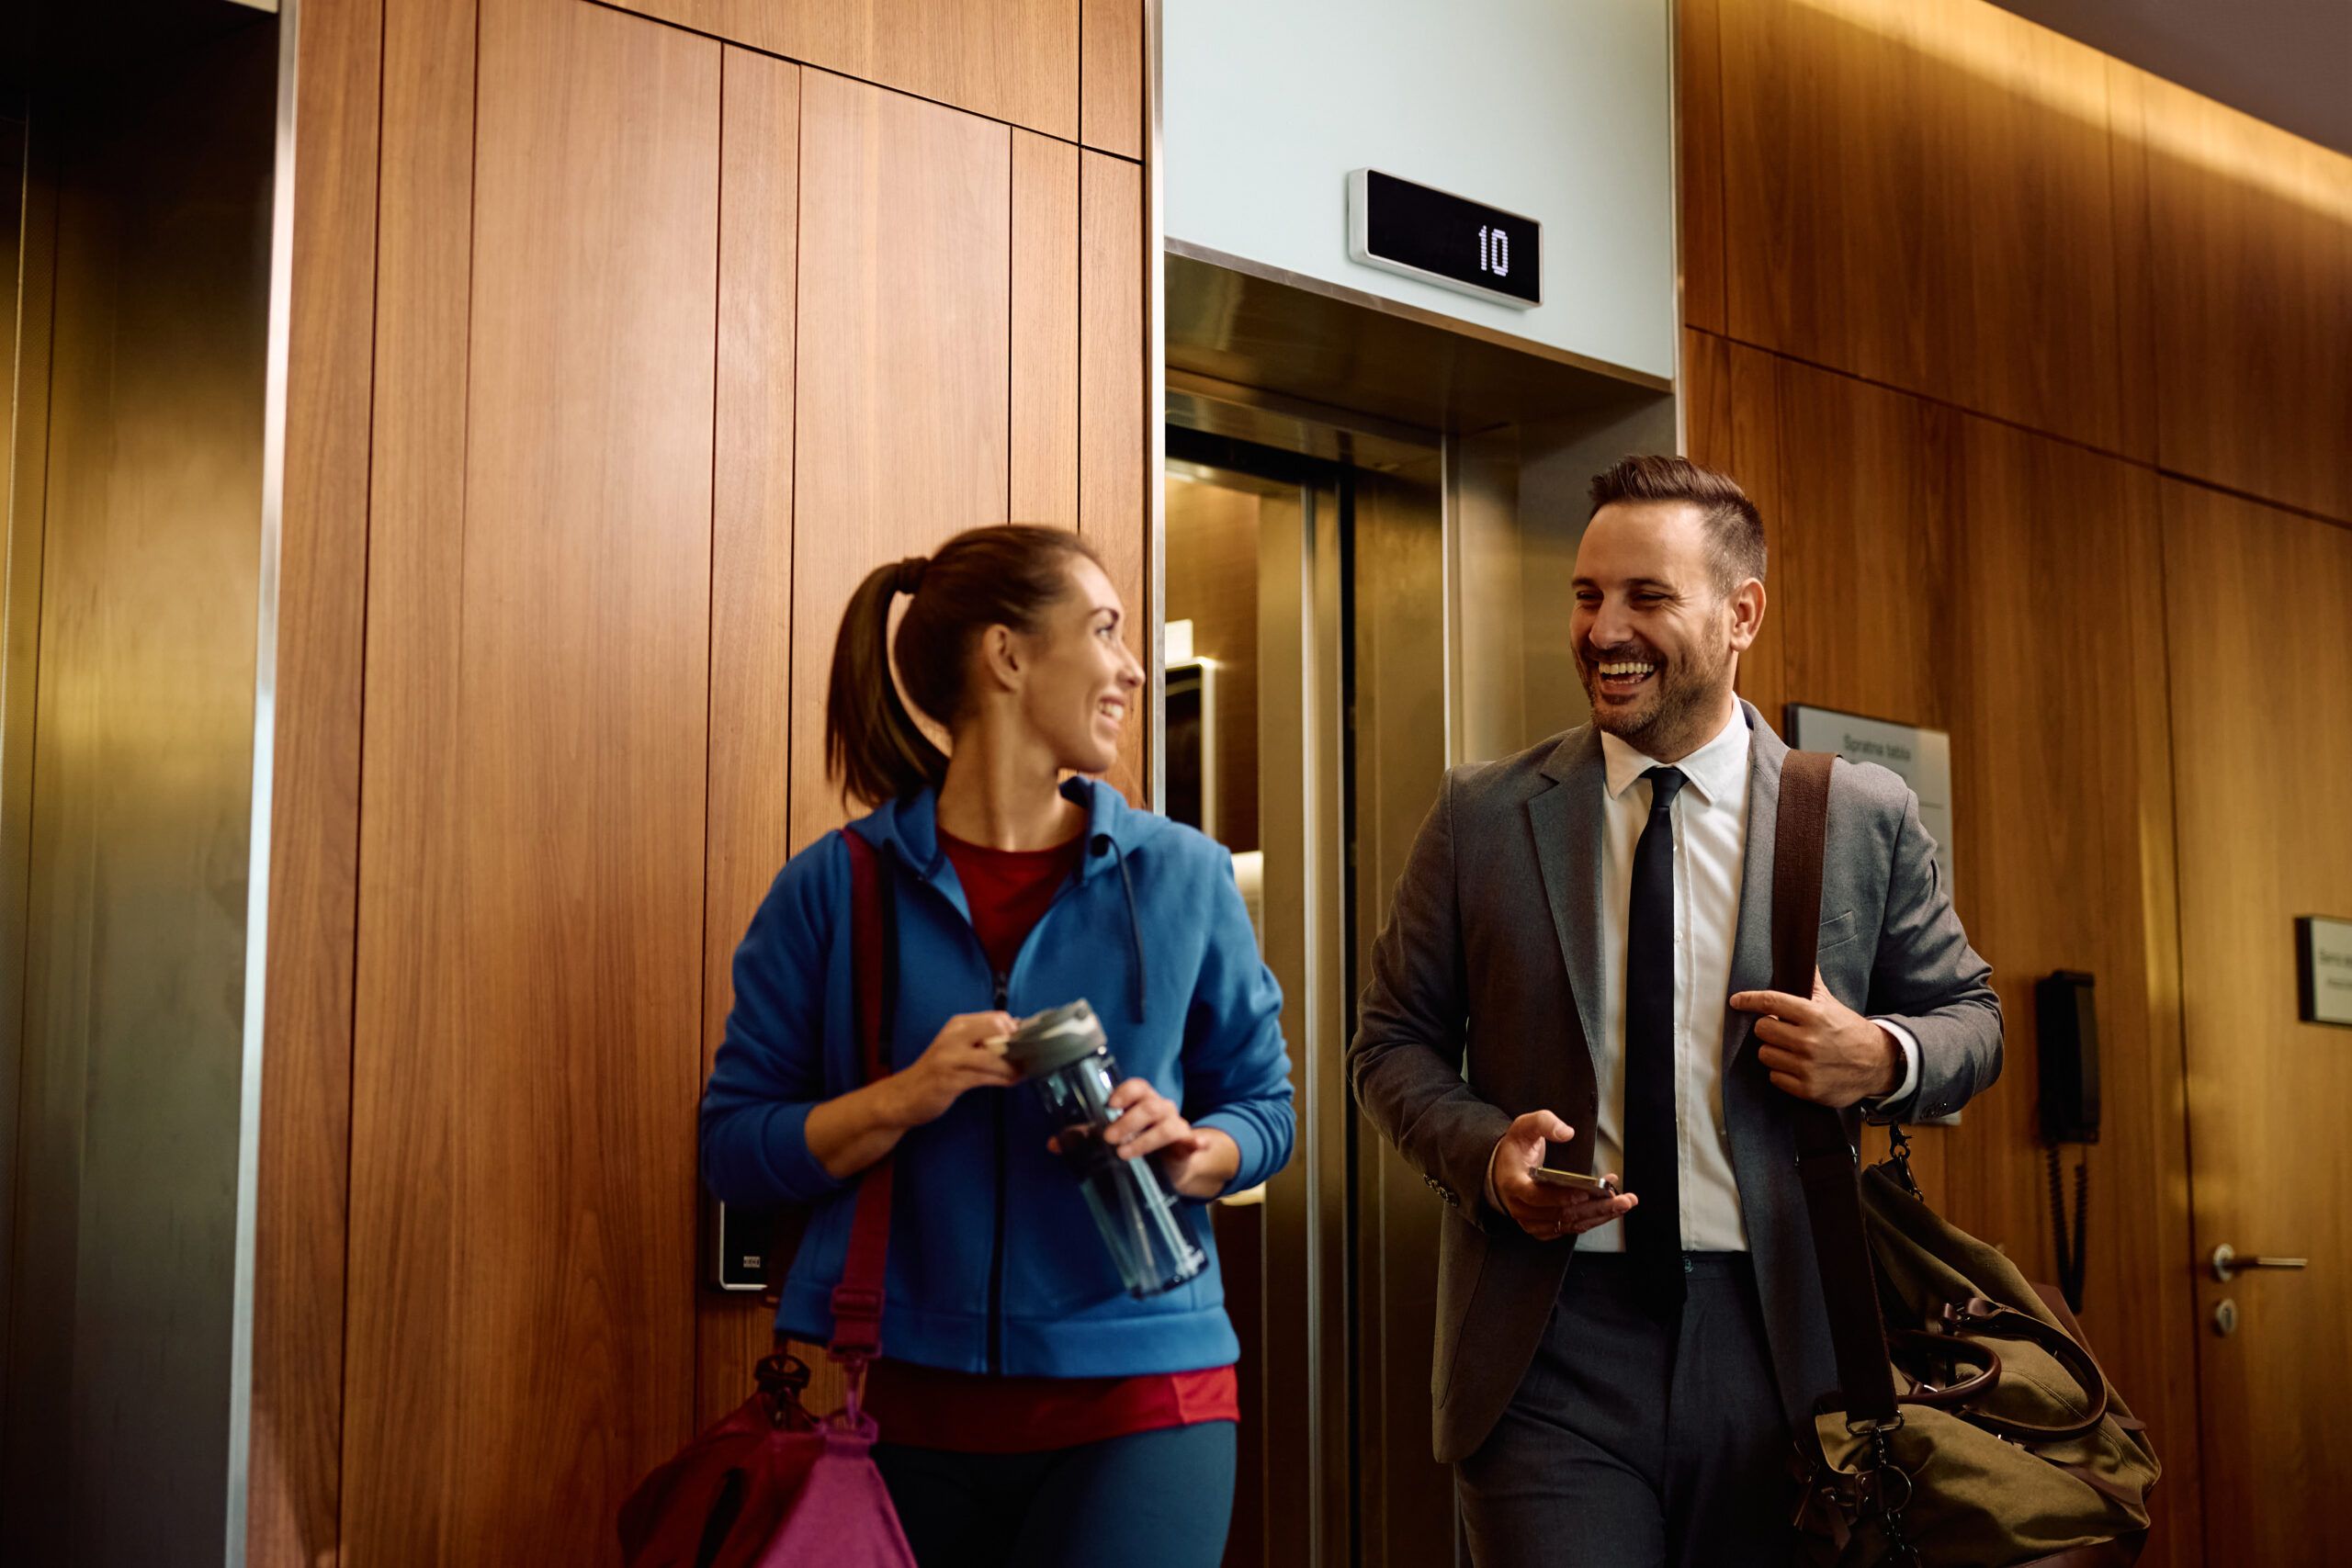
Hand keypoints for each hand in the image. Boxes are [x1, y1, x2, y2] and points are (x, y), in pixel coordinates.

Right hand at [883, 1011, 1020, 1127]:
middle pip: (997, 1030)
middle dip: (1017, 1045)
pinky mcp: (952, 1080)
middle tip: (1029, 1057)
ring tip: (1024, 1072)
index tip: (1027, 1043)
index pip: (996, 1018)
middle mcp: (954, 1036)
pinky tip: (1012, 1082)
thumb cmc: (936, 1071)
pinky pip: (986, 1077)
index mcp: (957, 1025)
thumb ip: (981, 1038)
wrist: (904, 1095)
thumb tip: (1016, 1029)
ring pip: (994, 1058)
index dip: (1016, 1030)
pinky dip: (1004, 1080)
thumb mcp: (956, 1046)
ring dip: (1014, 1067)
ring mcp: (951, 1058)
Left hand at [1052, 1079, 1239, 1199]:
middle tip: (1108, 1138)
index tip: (1110, 1106)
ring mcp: (1177, 1126)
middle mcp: (1161, 1109)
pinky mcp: (1187, 1146)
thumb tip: (1053, 1144)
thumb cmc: (1139, 1141)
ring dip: (1146, 1138)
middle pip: (1149, 1106)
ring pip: (1168, 1124)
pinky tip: (1195, 1145)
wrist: (1172, 1163)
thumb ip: (1086, 1137)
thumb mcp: (1113, 1137)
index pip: (1137, 1087)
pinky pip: (1194, 1141)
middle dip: (1128, 1121)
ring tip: (1125, 1153)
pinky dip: (1196, 1142)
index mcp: (1142, 1101)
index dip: (1125, 1093)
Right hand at [1490, 1110, 1636, 1241]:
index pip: (1536, 1196)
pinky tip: (1609, 1211)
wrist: (1503, 1171)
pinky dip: (1590, 1221)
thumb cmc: (1516, 1149)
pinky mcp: (1542, 1228)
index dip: (1560, 1196)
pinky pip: (1568, 1229)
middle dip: (1594, 1207)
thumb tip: (1566, 1132)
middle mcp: (1521, 1208)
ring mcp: (1531, 1221)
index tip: (1586, 1192)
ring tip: (1623, 1204)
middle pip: (1559, 1214)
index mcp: (1514, 1183)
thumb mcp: (1524, 1127)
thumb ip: (1543, 1123)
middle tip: (1620, 1199)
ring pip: (1567, 1224)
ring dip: (1598, 1216)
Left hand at [1730, 968, 1902, 1106]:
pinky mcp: (1808, 1088)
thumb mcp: (1832, 1004)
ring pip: (1765, 1054)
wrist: (1878, 1063)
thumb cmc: (1849, 1031)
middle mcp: (1809, 1040)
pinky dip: (1782, 1072)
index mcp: (1814, 1015)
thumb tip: (1803, 956)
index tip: (1736, 1001)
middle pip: (1762, 1029)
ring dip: (1774, 1051)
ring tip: (1790, 1050)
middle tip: (1781, 1030)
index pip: (1770, 1002)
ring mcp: (1807, 1066)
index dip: (1749, 1000)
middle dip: (1768, 1028)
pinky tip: (1796, 1067)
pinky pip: (1774, 1077)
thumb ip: (1812, 983)